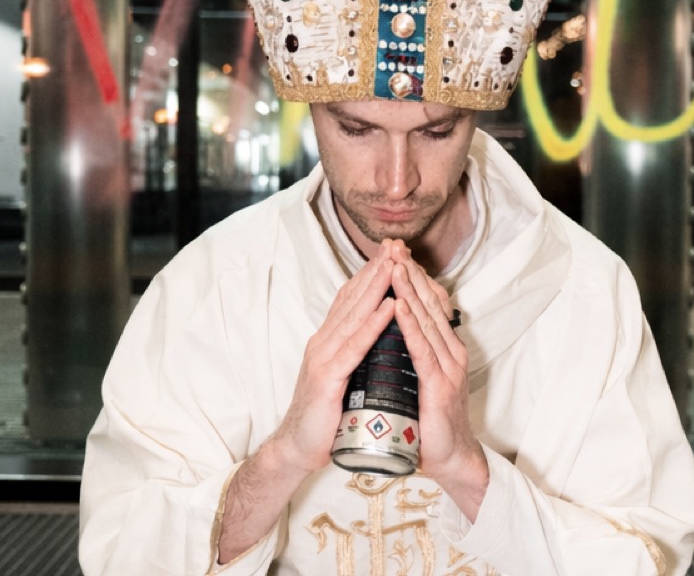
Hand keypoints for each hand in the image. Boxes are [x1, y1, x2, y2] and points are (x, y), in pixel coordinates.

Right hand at [266, 239, 405, 473]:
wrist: (297, 448)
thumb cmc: (324, 415)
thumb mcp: (342, 376)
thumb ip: (353, 355)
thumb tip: (377, 338)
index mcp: (328, 341)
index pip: (351, 299)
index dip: (370, 274)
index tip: (391, 253)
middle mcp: (323, 342)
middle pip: (352, 298)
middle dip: (376, 270)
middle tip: (396, 246)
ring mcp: (324, 358)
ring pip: (354, 315)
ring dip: (377, 288)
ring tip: (396, 265)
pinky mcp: (327, 378)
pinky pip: (355, 346)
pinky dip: (373, 324)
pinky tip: (389, 308)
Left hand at [391, 248, 488, 519]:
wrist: (449, 460)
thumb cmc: (430, 423)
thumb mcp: (419, 381)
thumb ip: (412, 357)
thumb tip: (393, 336)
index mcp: (444, 349)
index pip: (428, 304)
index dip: (412, 277)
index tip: (394, 253)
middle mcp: (450, 352)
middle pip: (429, 303)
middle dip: (410, 273)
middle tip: (393, 246)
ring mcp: (448, 367)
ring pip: (426, 319)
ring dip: (409, 290)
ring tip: (393, 265)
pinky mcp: (439, 385)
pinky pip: (423, 348)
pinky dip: (410, 325)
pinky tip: (399, 307)